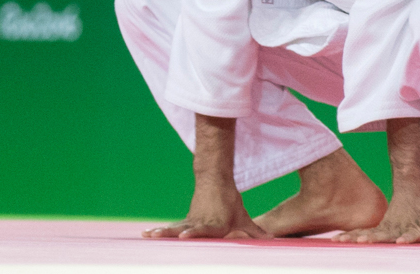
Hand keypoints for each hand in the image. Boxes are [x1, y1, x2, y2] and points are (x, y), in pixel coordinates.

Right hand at [143, 184, 269, 239]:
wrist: (215, 181)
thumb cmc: (231, 203)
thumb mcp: (244, 218)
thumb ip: (256, 231)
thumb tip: (273, 239)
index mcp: (215, 224)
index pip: (204, 229)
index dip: (195, 232)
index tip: (185, 235)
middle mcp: (200, 222)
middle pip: (184, 229)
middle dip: (172, 233)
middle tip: (159, 236)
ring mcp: (191, 220)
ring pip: (174, 227)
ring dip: (161, 232)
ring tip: (148, 235)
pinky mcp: (185, 220)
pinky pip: (171, 227)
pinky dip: (159, 231)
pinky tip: (146, 235)